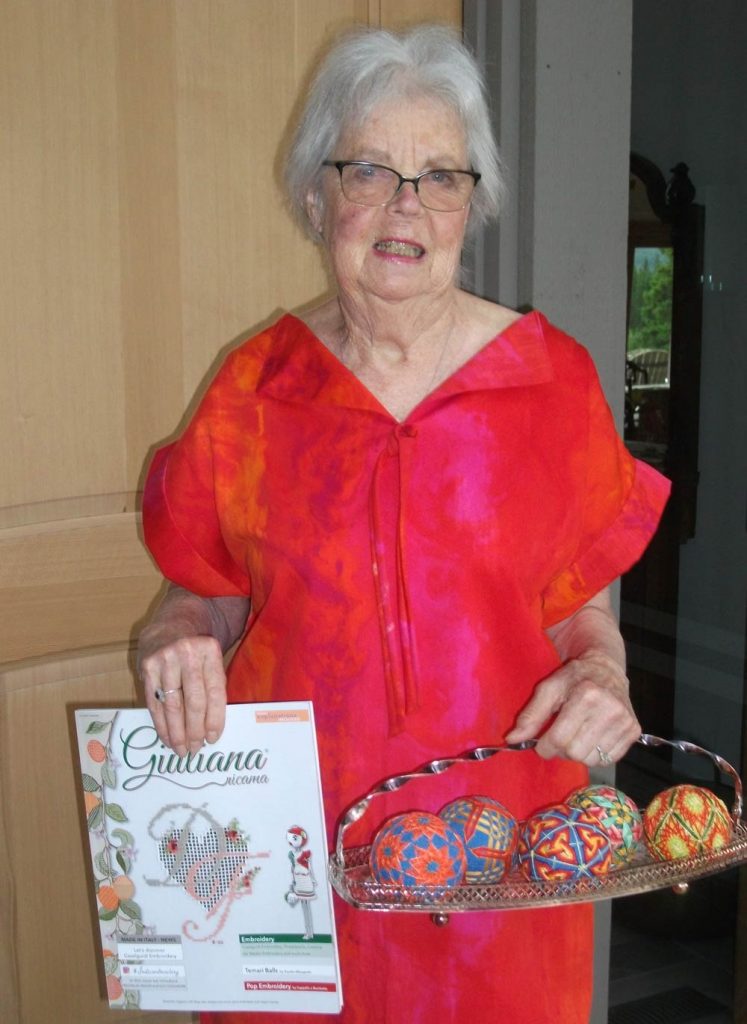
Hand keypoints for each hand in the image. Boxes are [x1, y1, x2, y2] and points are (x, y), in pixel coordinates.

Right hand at [138, 632, 226, 756]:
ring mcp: (165, 659)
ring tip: (181, 749)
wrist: (171, 625)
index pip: (214, 692)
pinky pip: (154, 702)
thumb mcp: (212, 659)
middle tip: (196, 749)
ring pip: (172, 705)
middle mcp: (187, 654)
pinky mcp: (147, 666)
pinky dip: (161, 723)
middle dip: (195, 730)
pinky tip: (166, 737)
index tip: (213, 738)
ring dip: (176, 732)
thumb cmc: (197, 650)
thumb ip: (213, 685)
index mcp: (210, 651)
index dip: (214, 718)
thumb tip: (212, 727)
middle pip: (193, 701)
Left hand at [505, 651, 640, 765]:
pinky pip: (608, 760)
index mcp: (586, 696)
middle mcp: (610, 709)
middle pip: (574, 752)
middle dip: (561, 750)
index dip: (544, 746)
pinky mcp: (634, 732)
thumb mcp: (548, 688)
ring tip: (576, 734)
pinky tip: (592, 737)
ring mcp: (625, 722)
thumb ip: (530, 715)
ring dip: (578, 753)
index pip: (558, 739)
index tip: (542, 742)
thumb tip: (512, 740)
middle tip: (560, 736)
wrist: (606, 669)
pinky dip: (595, 754)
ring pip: (591, 760)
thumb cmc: (574, 678)